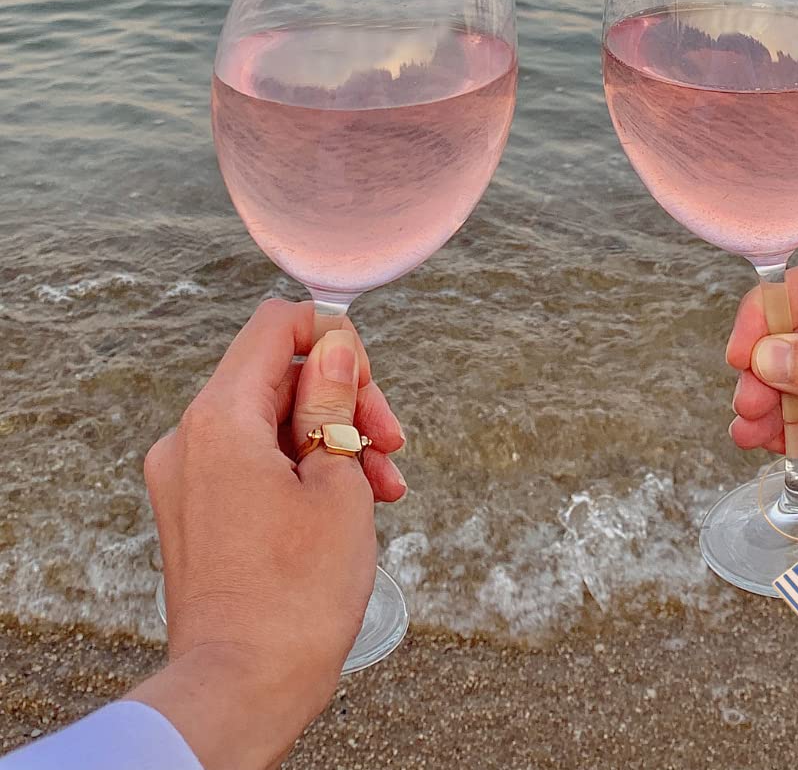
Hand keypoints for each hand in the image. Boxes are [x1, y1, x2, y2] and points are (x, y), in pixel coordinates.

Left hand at [129, 300, 405, 769]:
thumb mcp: (338, 484)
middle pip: (278, 376)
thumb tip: (333, 348)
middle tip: (390, 442)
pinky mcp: (196, 510)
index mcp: (220, 419)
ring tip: (383, 485)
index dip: (331, 336)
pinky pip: (254, 461)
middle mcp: (189, 438)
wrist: (242, 691)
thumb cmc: (294, 597)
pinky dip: (302, 468)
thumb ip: (333, 402)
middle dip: (343, 400)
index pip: (274, 326)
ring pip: (272, 422)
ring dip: (332, 439)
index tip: (367, 380)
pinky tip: (351, 502)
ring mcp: (187, 477)